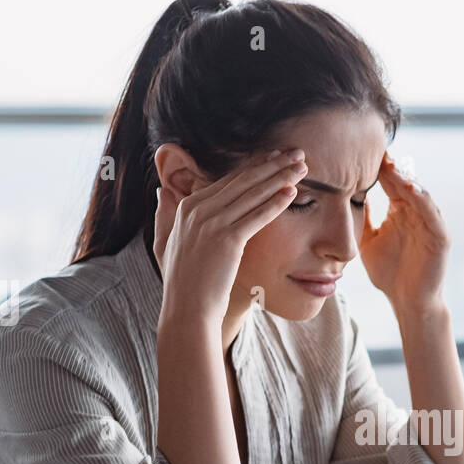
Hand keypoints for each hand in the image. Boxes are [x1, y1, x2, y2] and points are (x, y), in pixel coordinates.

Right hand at [154, 148, 306, 329]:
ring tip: (302, 166)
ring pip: (253, 193)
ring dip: (281, 177)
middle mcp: (198, 210)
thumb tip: (161, 192)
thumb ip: (164, 215)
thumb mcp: (164, 243)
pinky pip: (257, 216)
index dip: (254, 166)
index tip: (274, 157)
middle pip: (243, 180)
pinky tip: (293, 192)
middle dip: (273, 164)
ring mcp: (211, 224)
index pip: (228, 180)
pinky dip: (276, 202)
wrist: (187, 311)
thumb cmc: (181, 284)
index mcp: (186, 207)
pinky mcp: (227, 240)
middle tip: (296, 152)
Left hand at [359, 152, 450, 318]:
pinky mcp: (440, 236)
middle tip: (377, 150)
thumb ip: (362, 219)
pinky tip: (411, 189)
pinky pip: (432, 213)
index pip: (389, 183)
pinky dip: (423, 200)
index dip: (378, 169)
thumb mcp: (368, 241)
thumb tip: (343, 196)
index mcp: (400, 211)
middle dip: (391, 168)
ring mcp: (430, 223)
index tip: (360, 152)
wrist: (408, 302)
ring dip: (407, 179)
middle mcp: (416, 213)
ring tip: (393, 166)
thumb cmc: (390, 274)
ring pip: (419, 194)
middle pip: (404, 183)